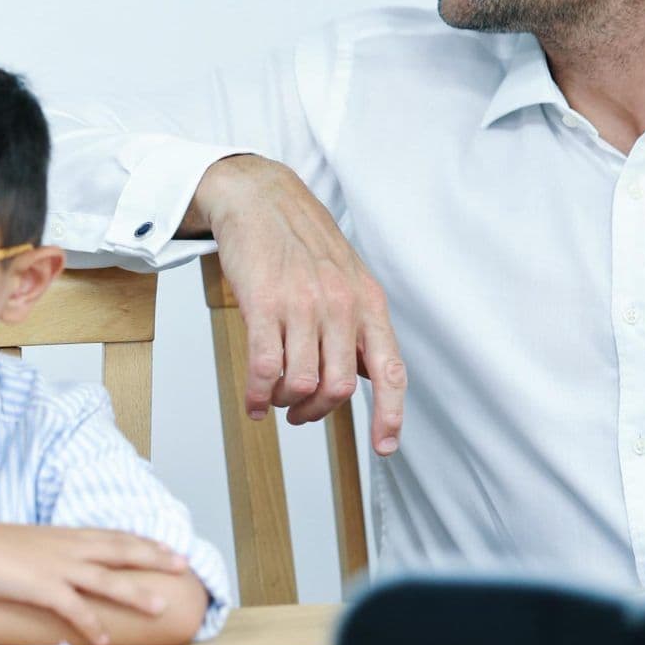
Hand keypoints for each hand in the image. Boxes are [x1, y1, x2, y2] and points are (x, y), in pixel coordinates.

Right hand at [0, 525, 190, 644]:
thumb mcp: (27, 544)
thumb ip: (49, 553)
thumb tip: (62, 566)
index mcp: (65, 535)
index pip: (114, 536)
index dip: (143, 541)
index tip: (167, 546)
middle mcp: (67, 547)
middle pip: (121, 551)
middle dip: (154, 558)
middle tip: (183, 564)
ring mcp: (57, 567)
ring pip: (107, 580)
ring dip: (135, 593)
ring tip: (160, 607)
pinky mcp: (42, 588)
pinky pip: (74, 609)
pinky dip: (92, 625)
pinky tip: (104, 641)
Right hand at [195, 155, 406, 454]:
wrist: (259, 198)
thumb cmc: (300, 241)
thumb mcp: (347, 279)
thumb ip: (358, 325)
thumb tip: (368, 377)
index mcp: (368, 303)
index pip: (390, 370)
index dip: (390, 415)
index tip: (384, 447)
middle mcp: (341, 305)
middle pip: (338, 387)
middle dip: (317, 411)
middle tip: (300, 413)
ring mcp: (303, 304)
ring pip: (302, 383)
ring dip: (285, 402)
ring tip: (274, 398)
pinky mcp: (264, 304)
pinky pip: (266, 368)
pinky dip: (259, 395)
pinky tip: (253, 399)